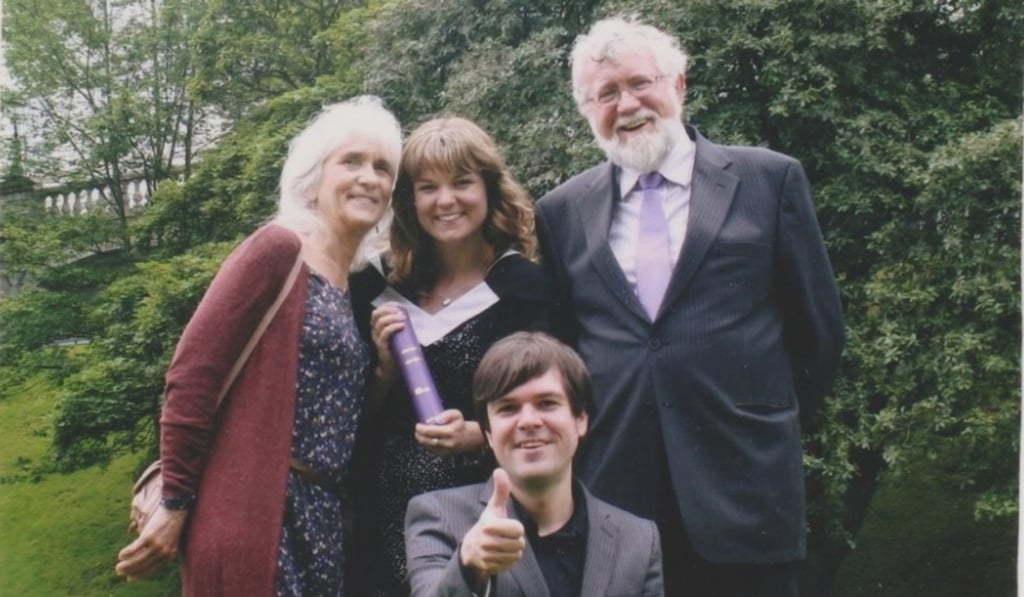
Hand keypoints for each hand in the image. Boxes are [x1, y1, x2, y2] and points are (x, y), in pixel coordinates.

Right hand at [115, 506, 187, 579]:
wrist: (175, 509)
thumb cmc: (170, 524)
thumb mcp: (167, 540)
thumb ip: (159, 550)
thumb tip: (144, 557)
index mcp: (169, 555)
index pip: (153, 570)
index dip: (140, 575)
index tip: (130, 578)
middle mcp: (164, 553)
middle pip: (144, 567)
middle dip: (130, 572)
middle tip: (119, 572)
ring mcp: (156, 545)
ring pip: (138, 560)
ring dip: (126, 565)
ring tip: (118, 567)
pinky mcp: (149, 537)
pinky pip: (134, 549)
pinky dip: (126, 553)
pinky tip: (120, 555)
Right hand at [370, 302, 405, 380]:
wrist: (391, 370)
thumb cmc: (396, 352)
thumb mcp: (398, 337)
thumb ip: (400, 327)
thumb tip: (408, 316)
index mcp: (378, 328)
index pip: (378, 312)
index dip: (387, 306)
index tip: (399, 306)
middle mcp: (375, 332)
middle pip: (376, 314)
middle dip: (388, 309)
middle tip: (400, 312)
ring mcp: (377, 339)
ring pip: (380, 322)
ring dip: (393, 317)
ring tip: (403, 318)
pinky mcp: (381, 346)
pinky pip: (384, 333)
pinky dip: (393, 327)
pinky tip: (402, 325)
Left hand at [415, 409, 483, 455]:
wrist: (468, 438)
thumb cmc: (460, 425)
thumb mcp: (456, 414)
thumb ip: (445, 415)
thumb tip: (432, 420)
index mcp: (449, 432)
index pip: (430, 431)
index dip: (421, 429)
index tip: (418, 425)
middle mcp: (447, 443)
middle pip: (426, 440)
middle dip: (418, 435)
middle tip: (417, 430)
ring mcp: (445, 451)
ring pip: (427, 446)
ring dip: (421, 440)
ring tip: (421, 434)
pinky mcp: (444, 455)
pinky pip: (431, 450)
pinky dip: (427, 444)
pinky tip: (428, 439)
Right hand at [460, 469, 524, 586]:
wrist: (471, 548)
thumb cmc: (487, 524)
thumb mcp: (494, 508)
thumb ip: (500, 491)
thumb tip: (500, 470)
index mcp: (488, 525)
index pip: (518, 529)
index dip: (517, 527)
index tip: (509, 526)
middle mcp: (486, 541)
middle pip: (519, 543)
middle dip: (517, 540)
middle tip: (507, 537)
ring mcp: (487, 556)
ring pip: (516, 555)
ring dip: (514, 550)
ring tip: (504, 545)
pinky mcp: (489, 567)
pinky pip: (511, 564)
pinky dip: (510, 560)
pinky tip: (501, 554)